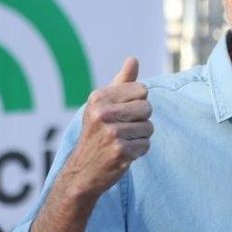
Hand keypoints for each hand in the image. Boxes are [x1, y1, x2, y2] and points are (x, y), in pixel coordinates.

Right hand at [62, 57, 152, 196]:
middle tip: (123, 130)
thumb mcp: (102, 105)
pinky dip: (138, 151)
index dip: (137, 103)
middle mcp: (103, 113)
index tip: (122, 114)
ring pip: (149, 128)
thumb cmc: (96, 134)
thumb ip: (121, 83)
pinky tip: (123, 154)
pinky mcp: (120, 151)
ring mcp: (112, 133)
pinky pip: (146, 145)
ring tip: (122, 142)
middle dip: (141, 120)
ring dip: (140, 137)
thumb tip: (133, 59)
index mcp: (98, 98)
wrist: (82, 171)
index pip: (141, 90)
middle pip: (147, 108)